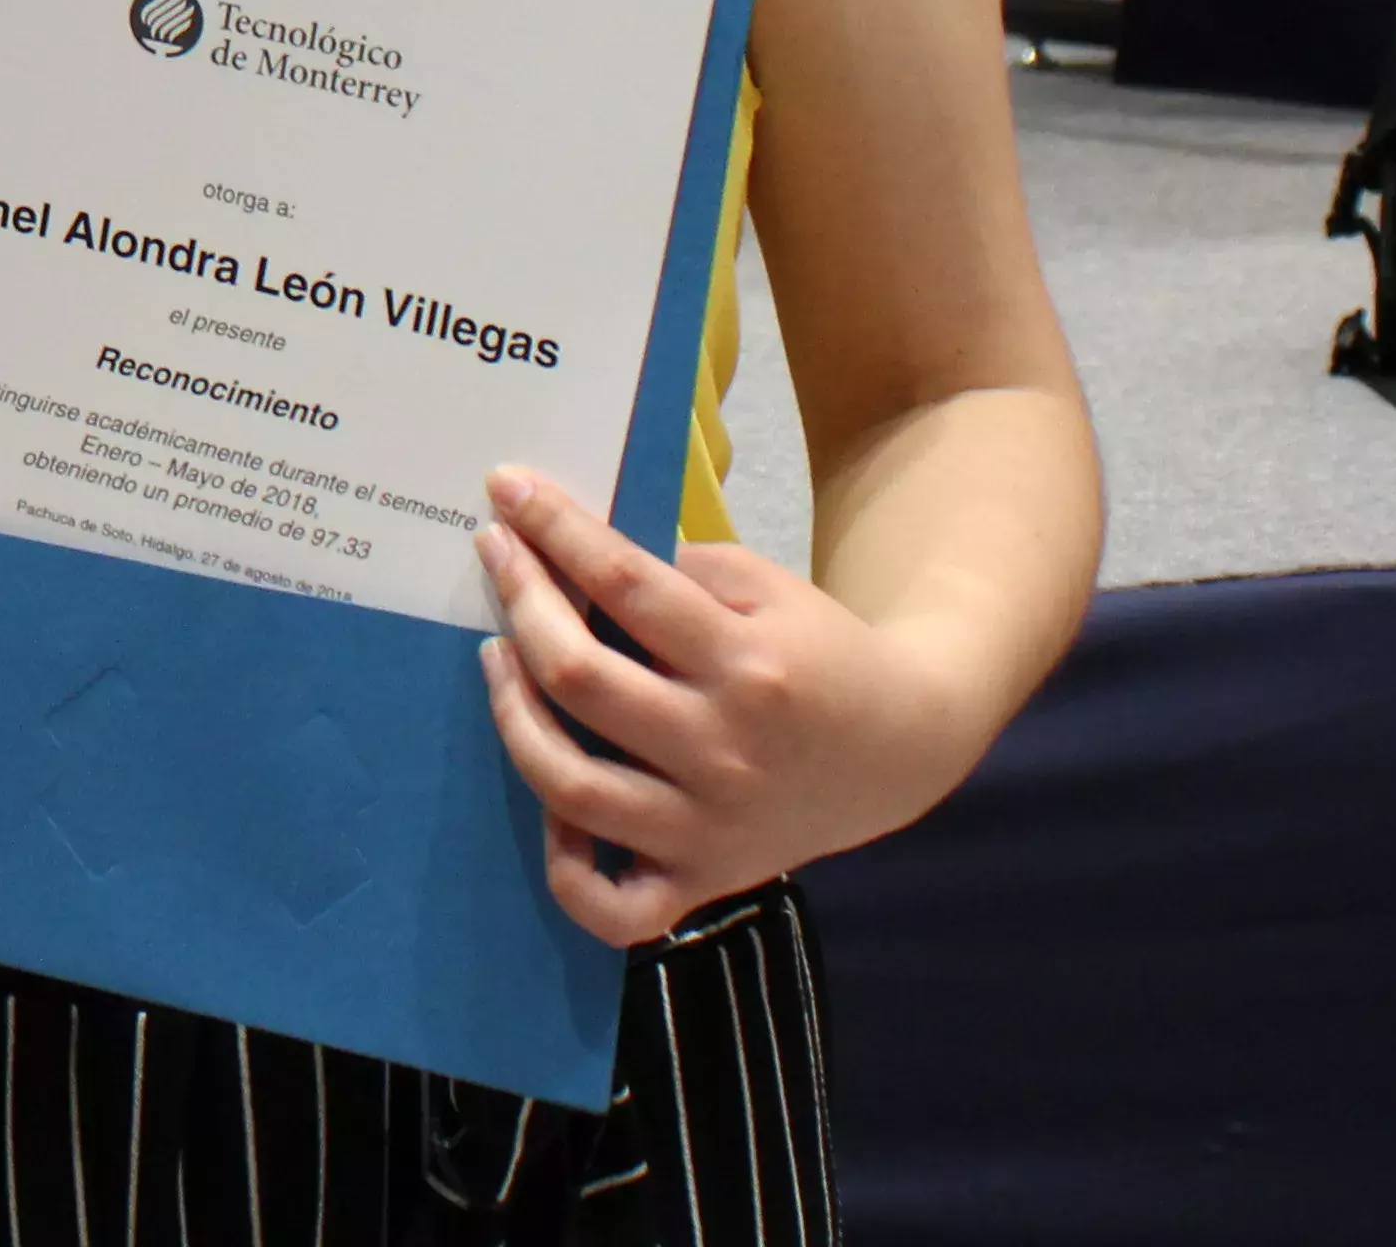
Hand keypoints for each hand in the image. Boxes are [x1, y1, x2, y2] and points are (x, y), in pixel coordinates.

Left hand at [467, 467, 989, 947]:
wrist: (902, 747)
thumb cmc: (819, 653)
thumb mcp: (768, 586)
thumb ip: (676, 574)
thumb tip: (571, 558)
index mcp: (748, 665)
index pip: (627, 584)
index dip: (556, 529)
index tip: (507, 487)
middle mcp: (723, 751)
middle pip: (580, 677)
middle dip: (521, 601)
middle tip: (494, 555)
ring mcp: (709, 828)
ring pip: (571, 787)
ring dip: (512, 714)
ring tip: (496, 657)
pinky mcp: (704, 880)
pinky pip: (613, 907)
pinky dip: (567, 868)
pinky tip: (550, 807)